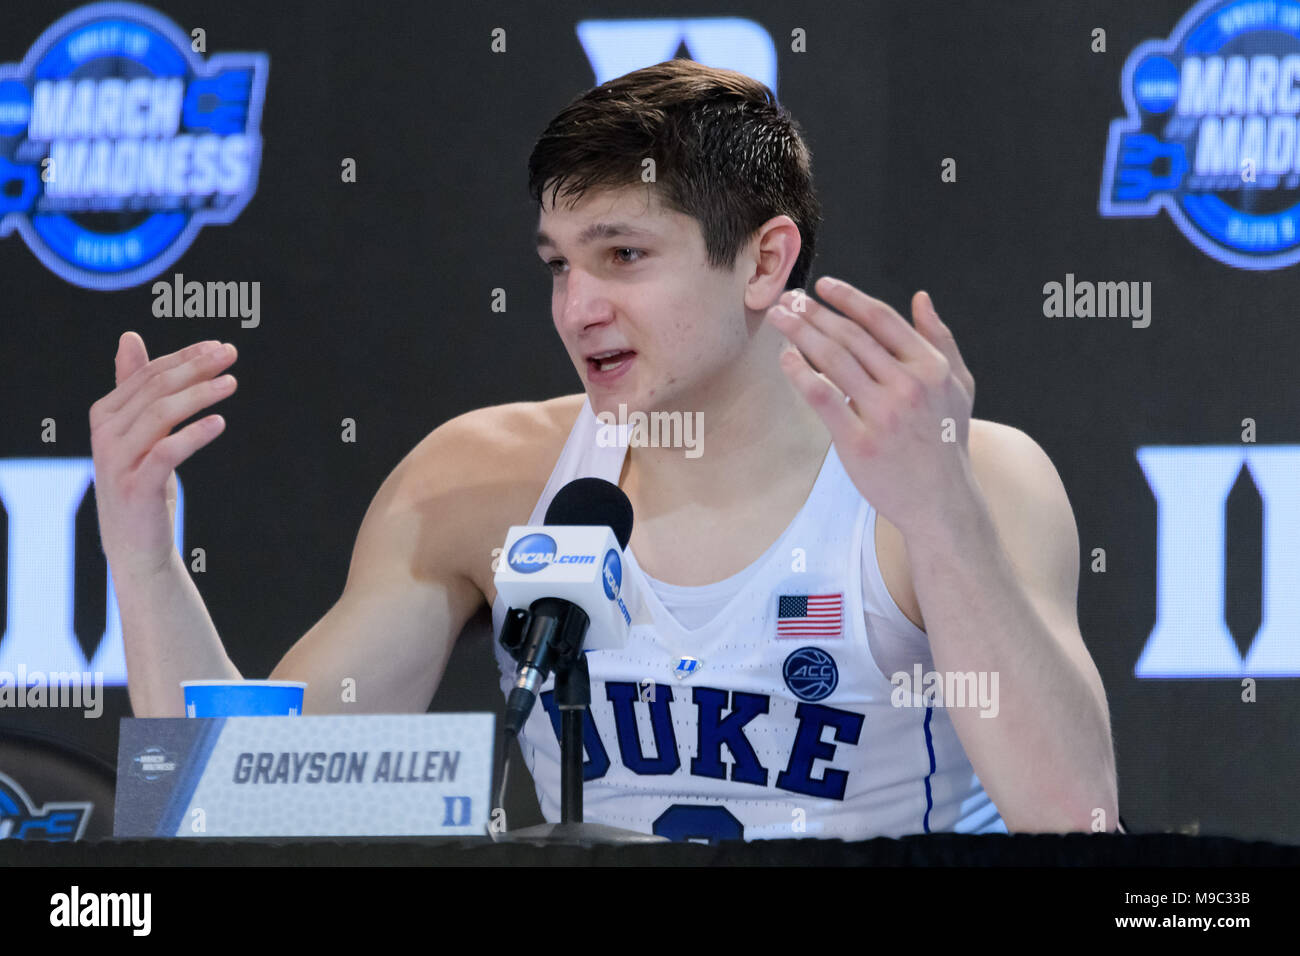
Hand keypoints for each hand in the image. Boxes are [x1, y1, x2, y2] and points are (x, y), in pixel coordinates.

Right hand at [89, 333, 238, 578]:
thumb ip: (134, 387)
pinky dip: (193, 434)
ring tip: (231, 383)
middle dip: (196, 368)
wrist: (135, 544)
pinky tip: (219, 423)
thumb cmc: (141, 481)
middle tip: (231, 355)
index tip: (220, 346)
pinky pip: (166, 452)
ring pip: (160, 414)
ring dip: (199, 394)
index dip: (185, 357)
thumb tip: (129, 336)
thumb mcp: (139, 432)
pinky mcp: (135, 487)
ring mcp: (118, 460)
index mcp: (106, 414)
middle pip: (156, 389)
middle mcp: (106, 433)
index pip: (149, 374)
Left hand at [767, 277, 976, 535]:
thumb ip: (940, 339)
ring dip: (801, 333)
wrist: (941, 501)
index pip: (881, 320)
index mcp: (931, 367)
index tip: (823, 285)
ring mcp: (883, 414)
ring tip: (779, 318)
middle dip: (815, 313)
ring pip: (834, 361)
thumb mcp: (958, 385)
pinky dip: (801, 374)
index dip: (849, 298)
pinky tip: (786, 358)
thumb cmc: (946, 441)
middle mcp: (908, 386)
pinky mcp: (859, 442)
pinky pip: (823, 398)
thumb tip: (920, 297)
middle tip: (787, 299)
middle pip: (851, 336)